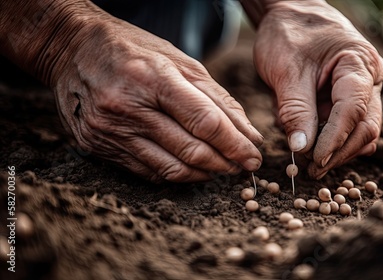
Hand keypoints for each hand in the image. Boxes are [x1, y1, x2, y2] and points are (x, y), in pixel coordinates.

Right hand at [52, 13, 262, 181]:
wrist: (71, 49)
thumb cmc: (133, 50)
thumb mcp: (179, 60)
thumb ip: (216, 97)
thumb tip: (248, 133)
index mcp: (153, 78)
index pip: (205, 122)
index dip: (236, 144)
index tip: (254, 155)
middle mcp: (128, 107)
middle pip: (190, 150)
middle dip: (226, 163)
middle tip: (243, 166)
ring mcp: (110, 130)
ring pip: (171, 168)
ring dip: (204, 174)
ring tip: (222, 169)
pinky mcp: (98, 146)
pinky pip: (148, 172)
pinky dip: (177, 174)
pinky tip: (192, 169)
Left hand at [252, 1, 382, 178]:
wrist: (290, 14)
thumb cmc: (289, 34)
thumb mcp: (286, 70)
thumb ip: (295, 110)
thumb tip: (302, 150)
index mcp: (359, 64)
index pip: (354, 110)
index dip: (335, 140)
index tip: (313, 160)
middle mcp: (370, 78)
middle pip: (365, 127)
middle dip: (338, 152)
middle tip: (310, 171)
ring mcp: (364, 90)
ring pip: (360, 131)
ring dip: (336, 150)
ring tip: (306, 158)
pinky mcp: (349, 99)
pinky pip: (347, 126)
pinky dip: (330, 140)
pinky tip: (307, 141)